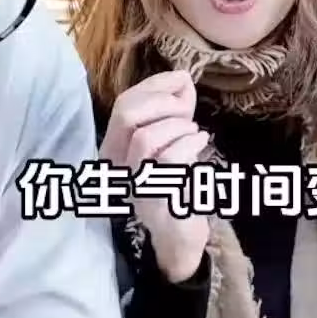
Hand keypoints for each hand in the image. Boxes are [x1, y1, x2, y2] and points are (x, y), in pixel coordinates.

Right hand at [101, 70, 210, 281]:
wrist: (179, 238)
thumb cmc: (174, 186)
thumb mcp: (168, 143)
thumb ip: (171, 112)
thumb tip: (182, 79)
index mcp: (115, 148)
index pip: (123, 103)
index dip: (155, 85)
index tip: (181, 82)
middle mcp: (117, 167)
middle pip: (126, 114)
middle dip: (162, 102)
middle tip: (185, 111)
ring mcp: (136, 184)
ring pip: (146, 137)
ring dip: (177, 126)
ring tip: (193, 131)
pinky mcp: (158, 201)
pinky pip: (170, 161)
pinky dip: (189, 143)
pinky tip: (201, 141)